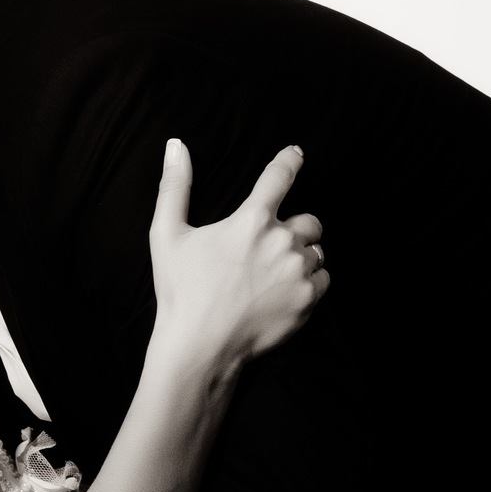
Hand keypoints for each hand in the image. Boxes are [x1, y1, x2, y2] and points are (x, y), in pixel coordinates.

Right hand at [147, 141, 328, 371]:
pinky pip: (323, 279)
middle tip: (272, 245)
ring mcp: (299, 272)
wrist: (200, 346)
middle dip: (295, 228)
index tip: (296, 154)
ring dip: (302, 256)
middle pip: (309, 220)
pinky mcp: (309, 300)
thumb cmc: (181, 290)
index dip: (289, 160)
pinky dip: (310, 281)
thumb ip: (175, 186)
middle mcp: (282, 241)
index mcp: (251, 219)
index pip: (279, 177)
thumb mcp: (166, 234)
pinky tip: (284, 291)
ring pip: (317, 252)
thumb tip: (176, 146)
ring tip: (275, 273)